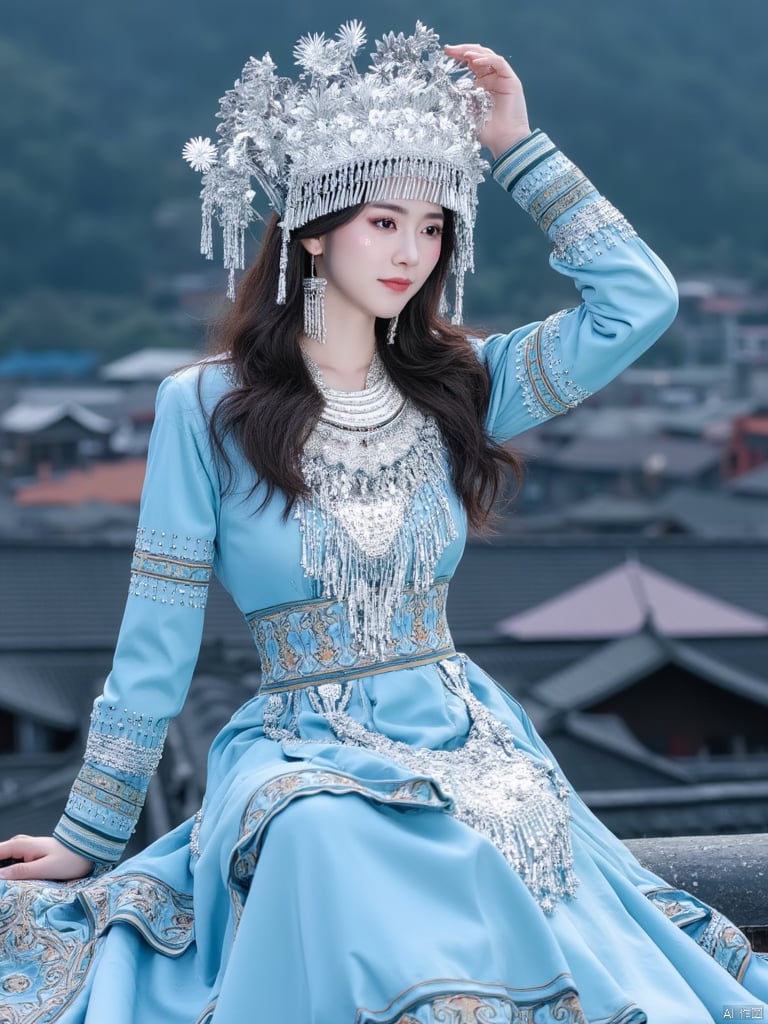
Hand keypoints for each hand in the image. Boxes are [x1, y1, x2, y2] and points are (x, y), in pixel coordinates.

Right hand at [0, 835, 93, 881]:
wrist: (88, 850)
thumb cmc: (70, 859)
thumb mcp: (45, 868)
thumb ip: (21, 871)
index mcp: (21, 845)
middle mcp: (21, 843)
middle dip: (0, 871)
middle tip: (3, 888)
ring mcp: (25, 848)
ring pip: (5, 859)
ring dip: (4, 871)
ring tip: (6, 887)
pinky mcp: (31, 854)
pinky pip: (13, 861)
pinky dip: (10, 871)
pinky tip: (12, 882)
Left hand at [444, 44, 530, 160]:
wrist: (504, 141)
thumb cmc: (487, 131)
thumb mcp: (466, 111)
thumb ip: (459, 98)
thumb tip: (444, 88)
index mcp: (482, 84)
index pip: (470, 64)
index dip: (458, 57)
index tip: (445, 52)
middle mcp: (492, 78)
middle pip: (478, 56)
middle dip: (463, 51)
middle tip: (449, 49)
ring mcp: (502, 78)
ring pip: (488, 56)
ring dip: (474, 53)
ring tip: (462, 54)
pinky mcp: (511, 80)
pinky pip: (499, 63)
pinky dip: (487, 59)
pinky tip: (474, 61)